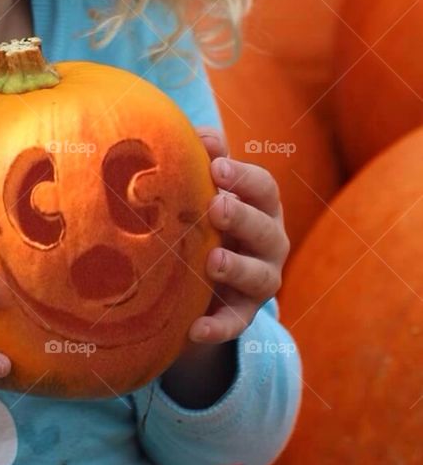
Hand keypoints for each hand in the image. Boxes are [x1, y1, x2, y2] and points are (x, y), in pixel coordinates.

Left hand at [188, 127, 290, 344]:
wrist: (202, 277)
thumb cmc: (205, 217)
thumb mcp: (207, 188)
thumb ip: (208, 160)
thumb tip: (200, 135)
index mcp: (261, 207)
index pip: (264, 188)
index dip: (243, 176)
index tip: (215, 167)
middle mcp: (269, 243)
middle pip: (266, 230)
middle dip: (242, 217)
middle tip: (215, 207)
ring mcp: (260, 280)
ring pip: (261, 277)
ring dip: (238, 268)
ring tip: (213, 261)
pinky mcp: (242, 313)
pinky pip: (236, 323)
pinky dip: (218, 328)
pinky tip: (195, 330)